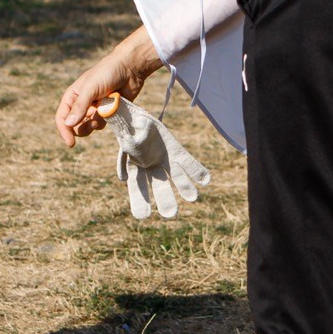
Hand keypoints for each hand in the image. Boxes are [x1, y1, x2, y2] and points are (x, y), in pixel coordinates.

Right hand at [56, 31, 162, 146]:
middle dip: (82, 128)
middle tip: (93, 123)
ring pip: (89, 127)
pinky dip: (106, 120)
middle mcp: (82, 104)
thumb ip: (80, 107)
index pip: (62, 118)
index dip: (64, 131)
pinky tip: (112, 108)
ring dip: (95, 124)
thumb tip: (68, 125)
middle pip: (74, 126)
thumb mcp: (90, 89)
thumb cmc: (107, 73)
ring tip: (103, 114)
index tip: (71, 143)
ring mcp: (95, 109)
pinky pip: (102, 124)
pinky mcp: (108, 112)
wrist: (130, 69)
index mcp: (73, 96)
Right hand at [107, 95, 210, 219]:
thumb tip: (133, 158)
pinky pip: (187, 161)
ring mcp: (165, 160)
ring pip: (175, 175)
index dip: (140, 201)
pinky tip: (205, 180)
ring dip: (183, 186)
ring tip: (192, 198)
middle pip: (159, 186)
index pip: (137, 188)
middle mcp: (152, 169)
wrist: (135, 117)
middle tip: (170, 214)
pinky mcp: (175, 150)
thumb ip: (131, 147)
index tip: (143, 216)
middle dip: (165, 199)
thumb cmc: (127, 129)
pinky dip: (196, 170)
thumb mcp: (126, 137)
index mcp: (135, 169)